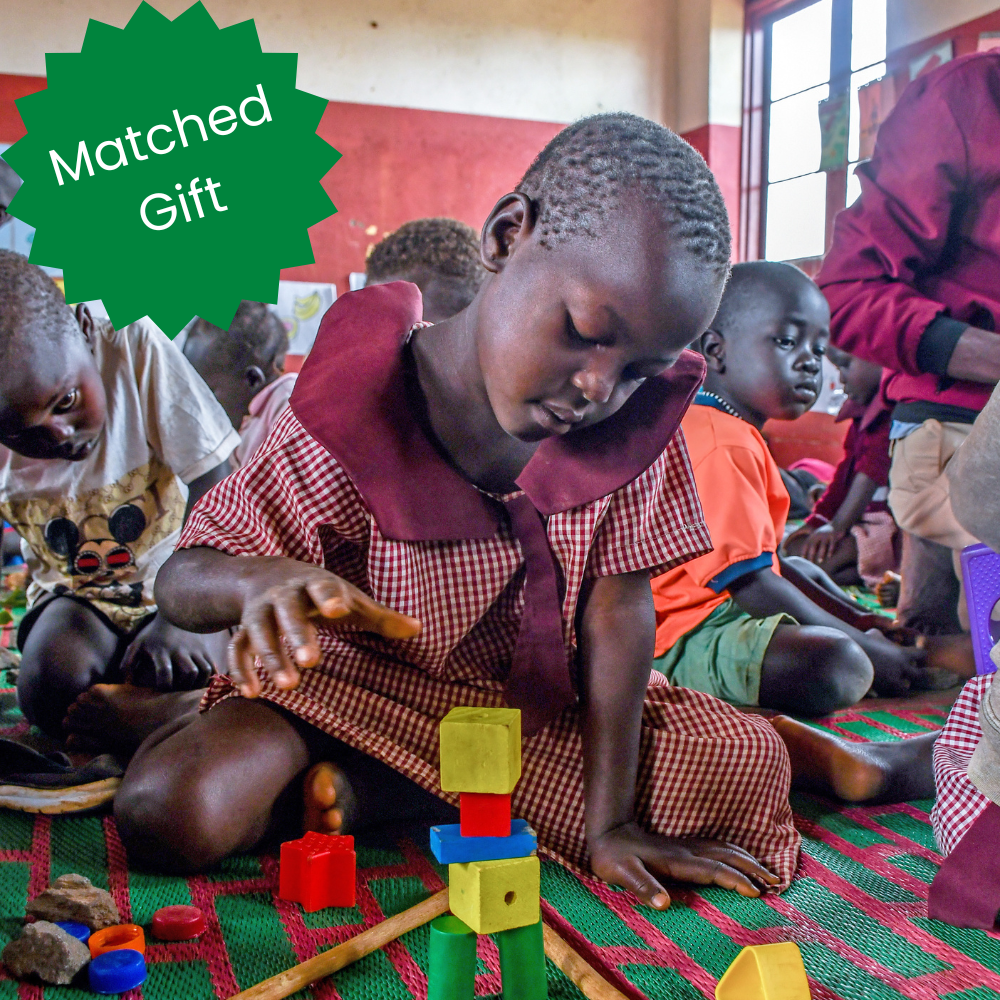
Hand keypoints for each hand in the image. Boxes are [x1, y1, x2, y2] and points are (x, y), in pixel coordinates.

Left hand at [122, 613, 218, 690]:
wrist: (174, 614)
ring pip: (204, 670)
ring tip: (190, 689)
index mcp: (162, 651)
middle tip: (178, 692)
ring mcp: (194, 650)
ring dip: (198, 683)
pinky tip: (202, 684)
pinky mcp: (204, 649)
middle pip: (190, 673)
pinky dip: (210, 678)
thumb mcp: (136, 645)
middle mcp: (180, 651)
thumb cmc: (152, 634)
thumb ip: (128, 663)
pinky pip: (212, 666)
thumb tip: (127, 682)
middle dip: (185, 686)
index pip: (165, 671)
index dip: (164, 685)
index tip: (162, 690)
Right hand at [230, 562, 420, 696]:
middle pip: (288, 611)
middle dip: (299, 635)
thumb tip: (418, 629)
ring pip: (259, 632)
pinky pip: (236, 649)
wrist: (268, 574)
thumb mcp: (350, 599)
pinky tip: (251, 692)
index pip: (322, 587)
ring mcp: (260, 612)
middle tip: (312, 662)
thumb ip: (381, 617)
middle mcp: (283, 595)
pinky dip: (241, 670)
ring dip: (271, 658)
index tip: (338, 610)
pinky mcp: (242, 629)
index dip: (330, 597)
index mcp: (315, 583)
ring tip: (287, 686)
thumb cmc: (322, 593)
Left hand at [588, 823, 778, 909]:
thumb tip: (664, 903)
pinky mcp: (684, 846)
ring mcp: (686, 846)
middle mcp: (686, 851)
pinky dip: (736, 852)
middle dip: (753, 868)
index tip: (757, 892)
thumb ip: (643, 887)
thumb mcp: (623, 874)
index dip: (735, 880)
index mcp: (677, 860)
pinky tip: (741, 858)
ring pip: (725, 848)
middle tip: (777, 882)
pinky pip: (717, 847)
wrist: (608, 832)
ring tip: (769, 871)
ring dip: (748, 858)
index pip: (714, 870)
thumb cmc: (615, 858)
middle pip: (727, 856)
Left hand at [801, 523, 844, 565]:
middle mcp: (819, 534)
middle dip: (811, 554)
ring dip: (821, 553)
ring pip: (823, 545)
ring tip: (820, 561)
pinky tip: (829, 556)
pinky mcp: (834, 535)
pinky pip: (832, 544)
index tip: (802, 559)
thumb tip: (807, 554)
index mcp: (813, 535)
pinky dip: (830, 550)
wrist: (837, 523)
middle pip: (813, 545)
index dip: (804, 551)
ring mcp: (826, 535)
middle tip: (810, 563)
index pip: (806, 543)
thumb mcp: (818, 536)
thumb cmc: (826, 533)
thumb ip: (813, 543)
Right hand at [858, 628, 925, 695]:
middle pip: (920, 674)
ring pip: (907, 687)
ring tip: (896, 683)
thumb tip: (883, 637)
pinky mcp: (884, 686)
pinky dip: (890, 691)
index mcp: (903, 653)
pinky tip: (885, 688)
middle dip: (915, 674)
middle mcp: (902, 667)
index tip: (915, 656)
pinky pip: (893, 693)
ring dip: (902, 685)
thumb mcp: (875, 634)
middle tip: (909, 673)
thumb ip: (884, 638)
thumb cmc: (863, 641)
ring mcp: (894, 678)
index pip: (922, 654)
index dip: (919, 655)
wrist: (852, 652)